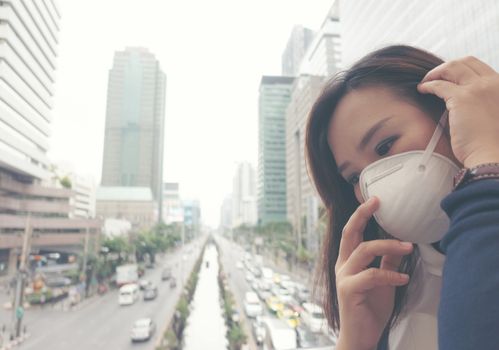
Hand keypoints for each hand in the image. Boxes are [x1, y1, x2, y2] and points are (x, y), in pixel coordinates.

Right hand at [335, 197, 412, 349]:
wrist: (361, 336)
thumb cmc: (370, 309)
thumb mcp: (384, 281)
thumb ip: (388, 262)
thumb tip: (401, 243)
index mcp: (348, 261)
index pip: (352, 232)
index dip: (361, 214)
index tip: (375, 200)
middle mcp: (342, 265)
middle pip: (349, 233)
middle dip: (362, 215)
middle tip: (377, 202)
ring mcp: (343, 277)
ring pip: (364, 250)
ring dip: (389, 245)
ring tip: (409, 247)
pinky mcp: (348, 290)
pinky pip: (372, 275)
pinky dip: (390, 274)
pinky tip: (404, 277)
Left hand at [417, 56, 498, 167]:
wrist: (493, 156)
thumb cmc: (492, 144)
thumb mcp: (494, 115)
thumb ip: (484, 103)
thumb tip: (465, 102)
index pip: (479, 67)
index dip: (461, 69)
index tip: (449, 77)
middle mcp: (492, 83)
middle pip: (465, 62)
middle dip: (446, 66)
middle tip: (434, 77)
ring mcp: (478, 88)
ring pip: (451, 68)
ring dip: (435, 73)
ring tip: (425, 82)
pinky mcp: (462, 98)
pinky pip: (439, 85)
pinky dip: (428, 85)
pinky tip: (422, 89)